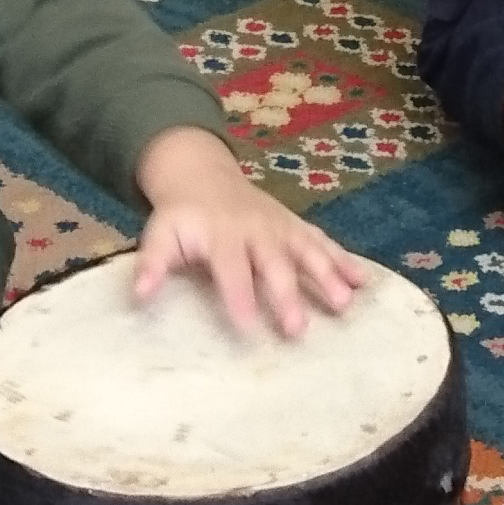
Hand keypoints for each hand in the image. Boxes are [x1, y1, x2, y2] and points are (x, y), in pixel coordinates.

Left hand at [133, 126, 369, 337]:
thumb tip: (140, 295)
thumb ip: (152, 263)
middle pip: (275, 264)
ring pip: (308, 251)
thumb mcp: (159, 234)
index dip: (239, 298)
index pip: (232, 270)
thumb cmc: (181, 216)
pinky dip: (344, 260)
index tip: (247, 329)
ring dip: (327, 276)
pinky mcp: (295, 227)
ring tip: (345, 304)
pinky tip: (363, 282)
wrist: (203, 175)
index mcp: (221, 235)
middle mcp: (257, 231)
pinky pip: (322, 242)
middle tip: (298, 328)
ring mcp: (281, 227)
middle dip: (288, 295)